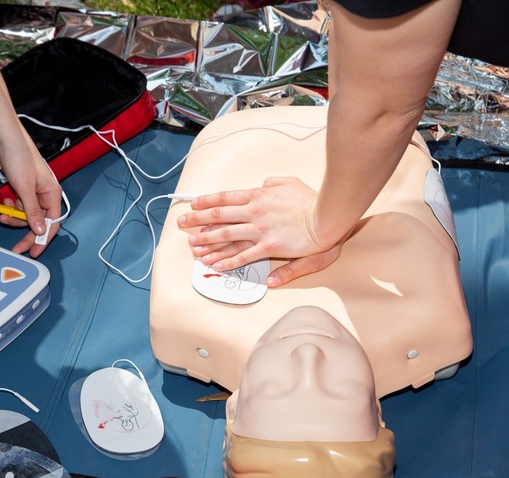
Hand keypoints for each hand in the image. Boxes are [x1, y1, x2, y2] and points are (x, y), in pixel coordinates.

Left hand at [0, 136, 62, 257]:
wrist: (5, 139)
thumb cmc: (20, 158)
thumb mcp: (25, 188)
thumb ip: (32, 211)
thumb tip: (39, 231)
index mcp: (52, 195)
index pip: (52, 224)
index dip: (43, 240)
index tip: (34, 252)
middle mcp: (45, 196)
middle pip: (38, 223)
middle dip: (25, 232)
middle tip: (16, 247)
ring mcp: (34, 193)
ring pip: (26, 215)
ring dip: (14, 218)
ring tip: (2, 214)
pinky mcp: (23, 189)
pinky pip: (19, 206)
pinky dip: (11, 208)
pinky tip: (4, 202)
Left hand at [176, 176, 342, 286]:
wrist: (327, 217)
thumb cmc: (311, 200)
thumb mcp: (291, 183)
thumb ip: (274, 183)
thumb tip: (264, 184)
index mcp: (258, 195)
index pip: (225, 198)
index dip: (206, 201)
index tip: (193, 203)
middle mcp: (254, 212)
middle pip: (219, 216)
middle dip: (197, 220)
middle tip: (182, 223)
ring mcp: (260, 230)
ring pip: (225, 236)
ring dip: (206, 242)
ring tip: (192, 247)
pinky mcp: (269, 247)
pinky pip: (243, 256)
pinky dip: (227, 261)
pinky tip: (215, 264)